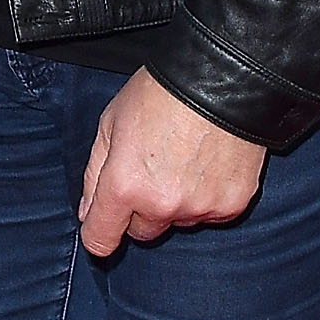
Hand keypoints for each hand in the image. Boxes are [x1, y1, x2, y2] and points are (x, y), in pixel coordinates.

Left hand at [77, 69, 266, 256]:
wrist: (224, 79)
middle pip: (143, 232)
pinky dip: (207, 197)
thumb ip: (94, 175)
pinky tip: (209, 164)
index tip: (102, 228)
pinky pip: (211, 214)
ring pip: (178, 222)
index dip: (98, 234)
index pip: (100, 239)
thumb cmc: (162, 93)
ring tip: (185, 159)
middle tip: (153, 170)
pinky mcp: (231, 205)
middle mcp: (161, 205)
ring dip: (177, 202)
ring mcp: (199, 208)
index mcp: (124, 185)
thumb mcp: (111, 123)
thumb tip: (88, 213)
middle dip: (141, 210)